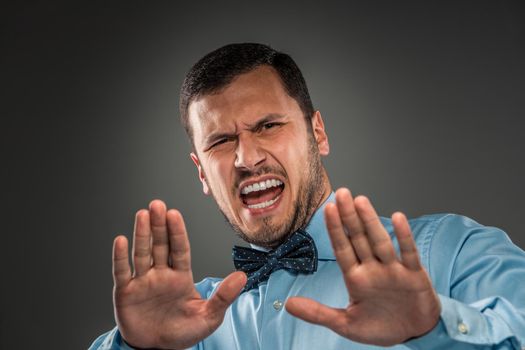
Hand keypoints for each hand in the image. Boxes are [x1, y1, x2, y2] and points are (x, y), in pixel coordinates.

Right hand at [112, 200, 245, 348]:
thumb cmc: (183, 332)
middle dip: (159, 225)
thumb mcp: (208, 317)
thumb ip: (224, 296)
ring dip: (142, 234)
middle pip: (160, 245)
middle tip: (157, 205)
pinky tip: (120, 241)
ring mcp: (143, 282)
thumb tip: (242, 276)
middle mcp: (161, 274)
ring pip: (142, 253)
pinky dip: (120, 257)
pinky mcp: (126, 293)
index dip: (177, 232)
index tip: (175, 214)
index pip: (180, 249)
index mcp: (181, 276)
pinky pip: (122, 272)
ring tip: (142, 214)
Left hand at [286, 188, 440, 345]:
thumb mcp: (346, 324)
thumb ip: (318, 313)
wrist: (414, 335)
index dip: (335, 229)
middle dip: (349, 217)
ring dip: (371, 221)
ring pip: (380, 241)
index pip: (342, 249)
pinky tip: (398, 218)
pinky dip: (404, 236)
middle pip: (359, 238)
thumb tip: (288, 304)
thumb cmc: (379, 327)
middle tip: (342, 193)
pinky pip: (409, 253)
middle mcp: (373, 268)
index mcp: (356, 278)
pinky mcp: (414, 275)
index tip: (327, 208)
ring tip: (361, 201)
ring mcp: (393, 269)